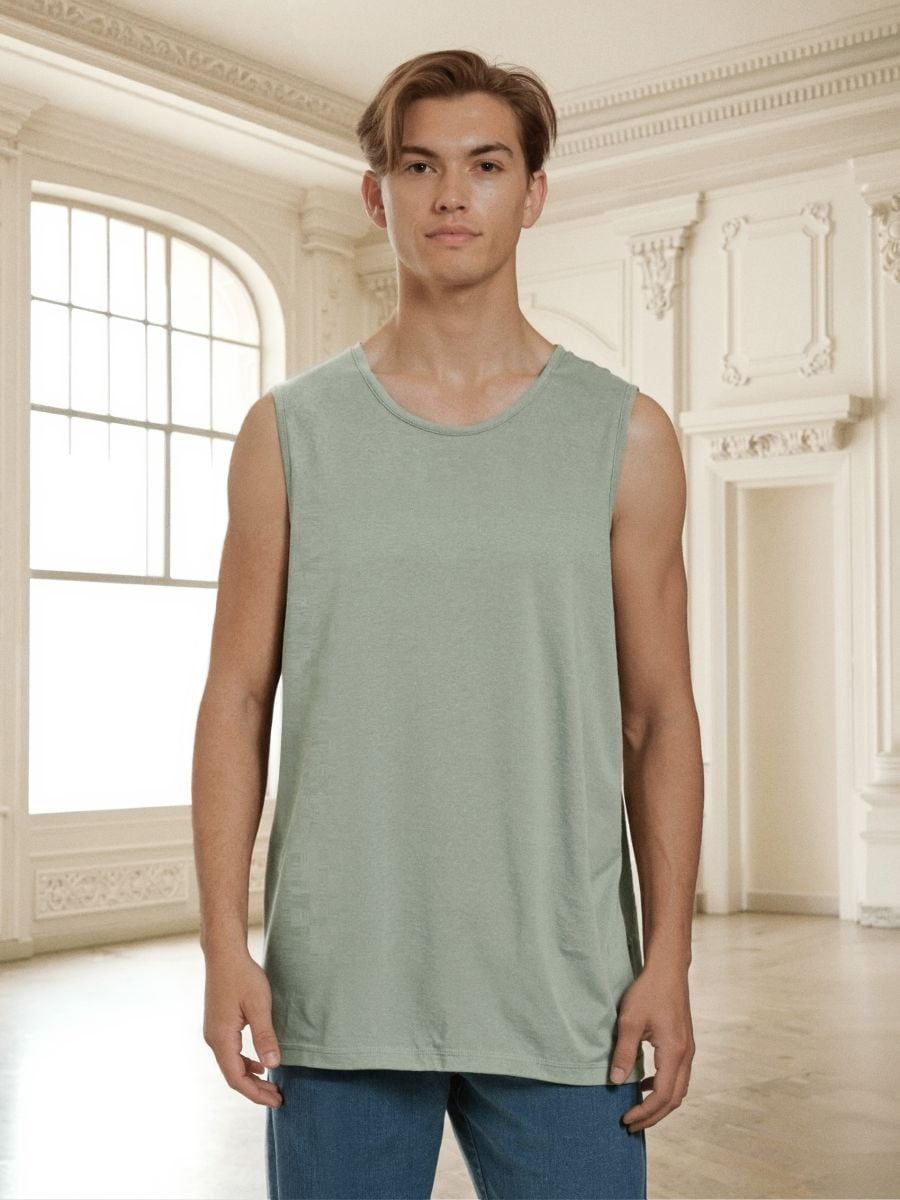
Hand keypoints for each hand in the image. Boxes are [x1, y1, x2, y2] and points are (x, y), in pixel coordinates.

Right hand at [202, 949, 283, 1107]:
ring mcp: (213, 1032)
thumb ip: (265, 1037)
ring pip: (231, 1064)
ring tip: (271, 1084)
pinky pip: (230, 1052)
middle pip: (233, 1075)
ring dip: (251, 1076)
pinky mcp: (218, 1024)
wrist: (224, 954)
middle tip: (278, 1097)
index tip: (276, 1101)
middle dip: (255, 1089)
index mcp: (221, 1038)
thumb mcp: (259, 1006)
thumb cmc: (242, 976)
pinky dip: (245, 1062)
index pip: (236, 1078)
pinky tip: (259, 1062)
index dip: (256, 1093)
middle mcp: (213, 1039)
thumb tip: (272, 1066)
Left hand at [609, 960, 694, 1132]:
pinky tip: (644, 1083)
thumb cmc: (649, 991)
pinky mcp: (685, 1043)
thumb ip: (623, 1052)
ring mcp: (688, 1049)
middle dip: (653, 1116)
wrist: (668, 969)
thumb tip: (614, 1081)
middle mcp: (686, 1055)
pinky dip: (664, 1087)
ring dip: (660, 1103)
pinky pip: (678, 1076)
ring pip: (679, 1089)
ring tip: (638, 1109)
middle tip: (631, 1125)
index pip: (661, 1095)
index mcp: (674, 1052)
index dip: (644, 1112)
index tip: (626, 1119)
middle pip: (674, 1099)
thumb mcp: (629, 1020)